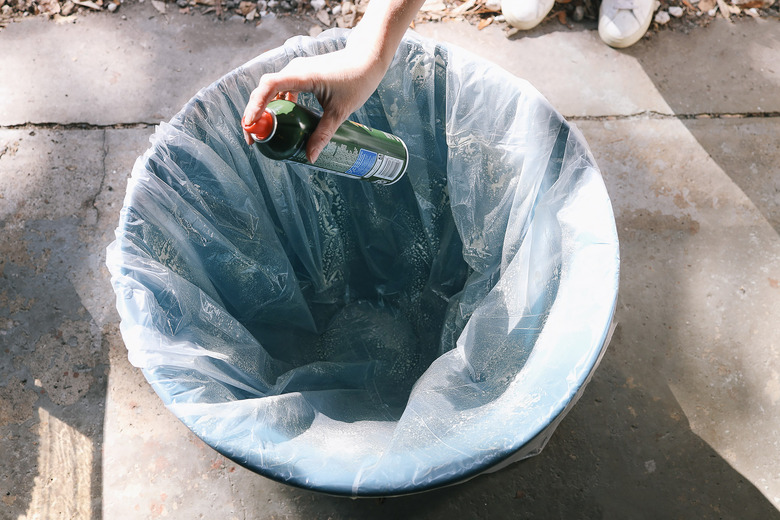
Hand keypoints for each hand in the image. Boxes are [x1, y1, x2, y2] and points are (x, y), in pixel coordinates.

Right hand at [242, 42, 385, 162]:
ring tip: (261, 133)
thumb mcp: (340, 111)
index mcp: (303, 75)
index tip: (251, 125)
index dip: (256, 105)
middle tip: (252, 138)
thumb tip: (310, 158)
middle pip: (265, 89)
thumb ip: (323, 134)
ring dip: (264, 110)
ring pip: (272, 90)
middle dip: (254, 113)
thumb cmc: (357, 81)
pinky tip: (280, 122)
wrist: (367, 59)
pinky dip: (277, 105)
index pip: (270, 86)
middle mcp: (295, 70)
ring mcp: (297, 71)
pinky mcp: (302, 75)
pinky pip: (283, 89)